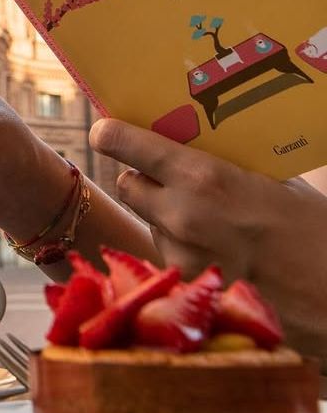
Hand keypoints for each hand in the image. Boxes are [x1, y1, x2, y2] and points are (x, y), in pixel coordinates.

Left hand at [92, 119, 326, 362]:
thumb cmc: (311, 227)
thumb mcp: (267, 176)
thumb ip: (217, 158)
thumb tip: (180, 135)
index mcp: (201, 176)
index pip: (123, 144)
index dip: (110, 135)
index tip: (105, 130)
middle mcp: (180, 214)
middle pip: (126, 183)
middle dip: (143, 176)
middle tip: (170, 175)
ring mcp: (179, 252)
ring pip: (146, 218)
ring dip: (161, 212)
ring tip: (207, 217)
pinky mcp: (184, 282)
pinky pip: (165, 249)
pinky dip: (179, 243)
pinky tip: (215, 247)